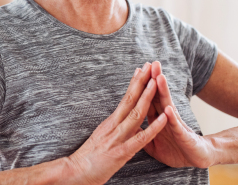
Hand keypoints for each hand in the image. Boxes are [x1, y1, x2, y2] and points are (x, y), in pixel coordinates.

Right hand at [63, 62, 167, 184]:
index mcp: (110, 123)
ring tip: (155, 82)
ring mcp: (117, 138)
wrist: (74, 172)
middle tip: (149, 66)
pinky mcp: (121, 152)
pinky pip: (140, 138)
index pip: (125, 99)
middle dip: (141, 82)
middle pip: (130, 100)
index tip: (141, 70)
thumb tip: (126, 123)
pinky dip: (153, 127)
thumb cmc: (87, 159)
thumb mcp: (102, 139)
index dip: (134, 84)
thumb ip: (115, 130)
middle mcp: (113, 126)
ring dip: (147, 97)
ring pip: (135, 114)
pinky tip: (163, 118)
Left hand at [143, 61, 213, 168]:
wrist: (198, 160)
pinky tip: (168, 110)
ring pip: (168, 106)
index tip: (138, 70)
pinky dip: (172, 119)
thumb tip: (127, 126)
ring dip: (163, 92)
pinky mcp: (184, 137)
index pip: (149, 98)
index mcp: (157, 118)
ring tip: (159, 77)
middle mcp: (167, 118)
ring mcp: (176, 125)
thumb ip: (142, 132)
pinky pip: (176, 127)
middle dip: (154, 79)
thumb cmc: (175, 149)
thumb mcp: (153, 142)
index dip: (144, 85)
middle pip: (158, 96)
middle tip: (151, 63)